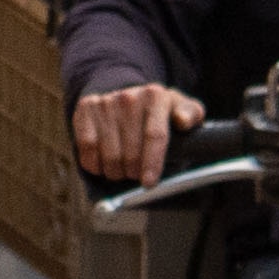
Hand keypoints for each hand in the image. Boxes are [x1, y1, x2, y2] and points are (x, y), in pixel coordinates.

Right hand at [72, 80, 198, 182]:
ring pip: (109, 155)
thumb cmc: (160, 113)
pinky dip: (95, 164)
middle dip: (134, 172)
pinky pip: (87, 147)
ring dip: (115, 171)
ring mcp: (106, 102)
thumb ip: (192, 115)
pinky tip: (103, 164)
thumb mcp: (183, 110)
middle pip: (131, 152)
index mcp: (156, 96)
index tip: (148, 182)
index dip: (152, 163)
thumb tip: (183, 121)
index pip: (155, 135)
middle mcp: (130, 96)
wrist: (128, 97)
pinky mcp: (86, 108)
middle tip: (136, 174)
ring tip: (122, 169)